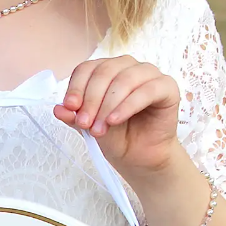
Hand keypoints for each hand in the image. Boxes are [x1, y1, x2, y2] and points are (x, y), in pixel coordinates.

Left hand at [53, 56, 181, 175]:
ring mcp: (149, 75)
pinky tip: (115, 120)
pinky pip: (146, 91)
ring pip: (124, 79)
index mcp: (107, 71)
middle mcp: (128, 67)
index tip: (69, 108)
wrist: (140, 158)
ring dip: (108, 105)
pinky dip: (127, 106)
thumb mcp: (89, 127)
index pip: (88, 68)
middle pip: (104, 72)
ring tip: (99, 128)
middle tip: (84, 123)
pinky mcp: (167, 87)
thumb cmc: (117, 137)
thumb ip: (75, 116)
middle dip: (91, 99)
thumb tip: (58, 109)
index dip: (76, 87)